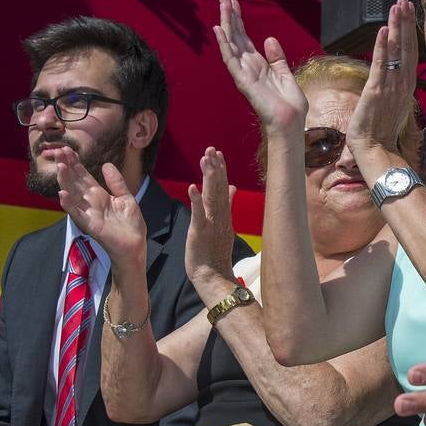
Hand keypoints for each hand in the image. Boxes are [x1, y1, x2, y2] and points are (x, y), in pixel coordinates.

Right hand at [53, 148, 146, 264]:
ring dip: (65, 181)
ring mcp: (89, 213)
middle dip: (67, 167)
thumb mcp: (126, 198)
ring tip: (60, 166)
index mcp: (99, 195)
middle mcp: (90, 202)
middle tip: (59, 151)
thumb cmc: (130, 224)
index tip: (67, 149)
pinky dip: (69, 204)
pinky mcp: (91, 225)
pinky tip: (62, 194)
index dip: (75, 163)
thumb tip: (106, 164)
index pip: (83, 176)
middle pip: (75, 182)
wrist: (135, 245)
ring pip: (73, 194)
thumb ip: (116, 182)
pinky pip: (77, 214)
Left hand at [185, 147, 237, 290]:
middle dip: (215, 167)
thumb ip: (227, 205)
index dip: (220, 169)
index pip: (222, 187)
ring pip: (211, 196)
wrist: (213, 276)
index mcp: (224, 214)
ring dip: (208, 177)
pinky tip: (192, 187)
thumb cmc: (215, 253)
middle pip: (218, 188)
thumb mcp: (223, 226)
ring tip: (205, 159)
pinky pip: (198, 214)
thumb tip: (233, 187)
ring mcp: (211, 224)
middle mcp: (220, 216)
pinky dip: (196, 200)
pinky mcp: (200, 232)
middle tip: (211, 148)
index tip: (218, 153)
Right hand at [211, 0, 307, 128]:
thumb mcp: (285, 75)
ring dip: (226, 23)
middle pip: (236, 36)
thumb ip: (277, 58)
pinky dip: (224, 44)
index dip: (239, 20)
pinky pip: (230, 59)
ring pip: (231, 43)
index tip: (234, 2)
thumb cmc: (289, 104)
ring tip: (221, 4)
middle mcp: (248, 67)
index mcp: (258, 65)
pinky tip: (219, 29)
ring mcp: (243, 73)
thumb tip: (269, 39)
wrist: (290, 122)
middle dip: (229, 16)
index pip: (244, 38)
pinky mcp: (243, 80)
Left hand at [347, 0, 416, 160]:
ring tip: (398, 6)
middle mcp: (402, 83)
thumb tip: (392, 76)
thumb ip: (393, 87)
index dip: (410, 31)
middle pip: (407, 47)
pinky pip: (381, 65)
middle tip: (406, 0)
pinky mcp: (376, 91)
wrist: (374, 150)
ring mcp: (391, 87)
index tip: (409, 13)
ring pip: (396, 51)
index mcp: (405, 86)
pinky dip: (383, 46)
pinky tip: (385, 30)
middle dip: (406, 22)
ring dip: (397, 27)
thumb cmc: (379, 131)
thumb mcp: (391, 104)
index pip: (410, 53)